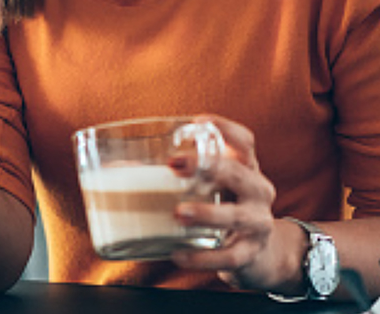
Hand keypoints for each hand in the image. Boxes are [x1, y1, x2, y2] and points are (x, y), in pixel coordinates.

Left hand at [171, 115, 304, 293]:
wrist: (260, 255)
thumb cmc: (225, 209)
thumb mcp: (213, 187)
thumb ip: (181, 174)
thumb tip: (119, 169)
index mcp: (246, 169)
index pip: (245, 142)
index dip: (225, 129)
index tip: (199, 121)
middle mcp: (257, 191)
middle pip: (239, 172)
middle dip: (208, 167)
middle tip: (174, 165)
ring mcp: (258, 223)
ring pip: (235, 215)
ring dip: (206, 212)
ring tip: (178, 213)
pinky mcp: (250, 253)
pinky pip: (228, 256)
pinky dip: (203, 258)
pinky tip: (179, 255)